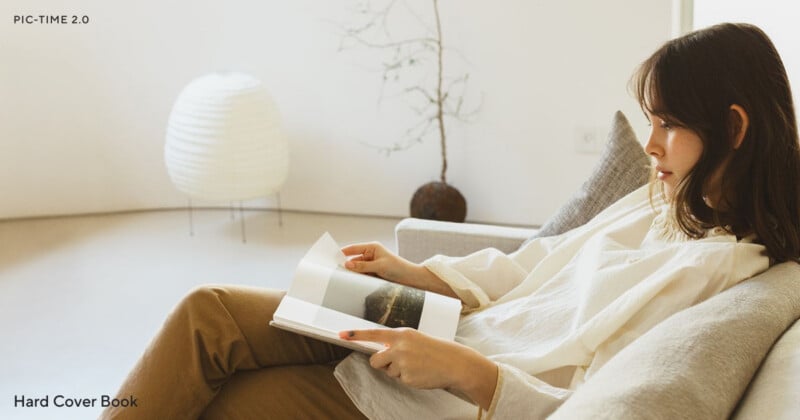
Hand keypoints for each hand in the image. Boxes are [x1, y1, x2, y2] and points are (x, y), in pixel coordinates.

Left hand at [339, 328, 497, 409]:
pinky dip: (408, 378)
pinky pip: (399, 379)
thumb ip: (397, 344)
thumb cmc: (435, 351)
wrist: (455, 362)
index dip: (356, 335)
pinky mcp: (407, 376)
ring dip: (398, 371)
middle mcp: (400, 346)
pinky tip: (420, 373)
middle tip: (399, 362)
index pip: (373, 333)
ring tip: (416, 366)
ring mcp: (403, 362)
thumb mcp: (415, 340)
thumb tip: (380, 353)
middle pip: (375, 359)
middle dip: (382, 364)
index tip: (341, 334)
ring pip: (388, 371)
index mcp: (402, 334)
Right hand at [341, 242, 416, 284]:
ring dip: (352, 274)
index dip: (342, 252)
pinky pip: (362, 276)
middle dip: (346, 266)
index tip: (331, 257)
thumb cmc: (398, 268)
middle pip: (353, 260)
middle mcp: (371, 255)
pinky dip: (358, 279)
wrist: (411, 279)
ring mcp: (372, 265)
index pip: (353, 248)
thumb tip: (346, 265)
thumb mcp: (379, 266)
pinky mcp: (374, 274)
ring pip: (357, 269)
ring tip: (342, 279)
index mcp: (372, 247)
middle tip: (334, 272)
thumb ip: (362, 266)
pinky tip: (352, 283)